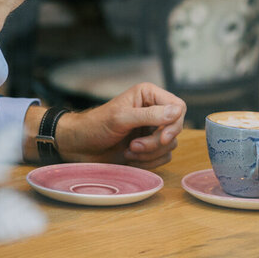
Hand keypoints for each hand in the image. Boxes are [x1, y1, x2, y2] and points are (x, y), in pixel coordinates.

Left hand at [56, 83, 185, 168]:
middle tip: (134, 146)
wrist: (80, 146)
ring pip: (170, 146)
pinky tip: (129, 158)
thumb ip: (150, 115)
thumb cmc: (95, 126)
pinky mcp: (149, 148)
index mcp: (149, 96)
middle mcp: (154, 111)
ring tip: (128, 151)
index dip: (174, 124)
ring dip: (149, 153)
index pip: (178, 107)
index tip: (162, 137)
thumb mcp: (121, 118)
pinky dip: (147, 162)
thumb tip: (176, 112)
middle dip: (155, 143)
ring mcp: (152, 130)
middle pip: (175, 129)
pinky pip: (162, 158)